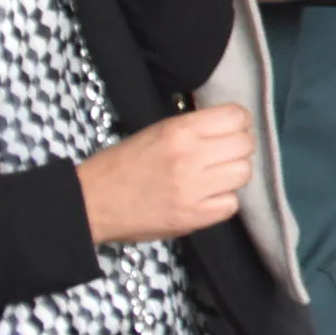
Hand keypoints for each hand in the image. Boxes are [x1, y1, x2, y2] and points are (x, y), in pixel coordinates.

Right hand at [77, 106, 251, 245]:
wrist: (90, 203)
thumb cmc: (121, 164)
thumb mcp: (157, 132)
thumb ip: (194, 129)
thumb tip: (230, 127)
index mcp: (179, 131)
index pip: (237, 117)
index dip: (238, 122)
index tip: (229, 130)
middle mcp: (190, 157)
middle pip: (245, 145)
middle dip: (237, 148)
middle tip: (221, 155)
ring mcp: (194, 190)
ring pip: (244, 173)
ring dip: (232, 174)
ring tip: (214, 177)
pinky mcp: (193, 218)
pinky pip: (232, 204)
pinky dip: (223, 201)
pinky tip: (206, 198)